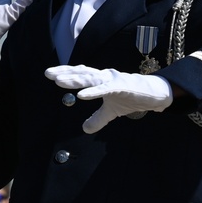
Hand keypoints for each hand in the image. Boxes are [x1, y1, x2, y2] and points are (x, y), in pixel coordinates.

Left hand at [44, 65, 172, 133]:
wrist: (153, 95)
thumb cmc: (131, 98)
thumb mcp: (111, 112)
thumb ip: (97, 119)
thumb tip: (85, 129)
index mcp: (100, 80)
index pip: (80, 74)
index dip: (65, 72)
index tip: (49, 73)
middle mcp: (104, 76)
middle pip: (81, 73)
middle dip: (64, 73)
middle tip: (48, 73)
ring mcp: (112, 80)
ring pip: (90, 78)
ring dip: (75, 80)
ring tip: (59, 81)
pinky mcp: (122, 86)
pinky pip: (105, 89)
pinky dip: (93, 91)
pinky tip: (81, 95)